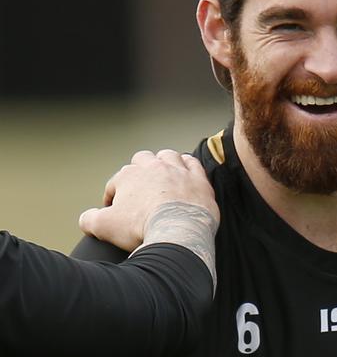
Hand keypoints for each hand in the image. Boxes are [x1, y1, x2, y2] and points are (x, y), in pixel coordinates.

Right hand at [79, 150, 218, 251]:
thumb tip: (86, 218)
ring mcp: (178, 170)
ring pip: (168, 156)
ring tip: (162, 175)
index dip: (113, 196)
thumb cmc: (141, 227)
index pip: (116, 182)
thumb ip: (89, 219)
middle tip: (139, 188)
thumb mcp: (104, 227)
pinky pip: (192, 163)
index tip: (114, 210)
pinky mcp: (198, 178)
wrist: (177, 231)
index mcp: (129, 175)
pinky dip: (188, 166)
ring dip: (164, 163)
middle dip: (138, 171)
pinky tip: (186, 173)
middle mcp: (153, 167)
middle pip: (142, 160)